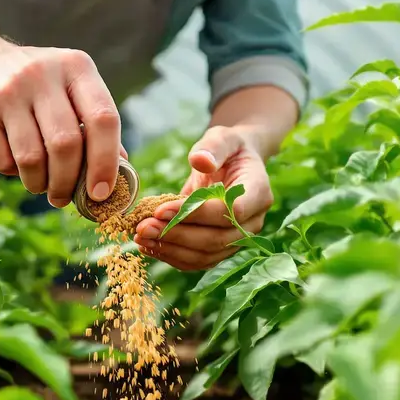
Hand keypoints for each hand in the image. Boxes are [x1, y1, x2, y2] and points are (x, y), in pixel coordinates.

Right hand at [0, 43, 122, 207]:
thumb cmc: (36, 86)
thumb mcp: (70, 88)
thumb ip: (96, 123)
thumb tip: (122, 170)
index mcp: (76, 67)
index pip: (103, 119)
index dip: (106, 162)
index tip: (102, 193)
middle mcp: (42, 74)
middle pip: (66, 144)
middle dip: (68, 182)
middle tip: (64, 198)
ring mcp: (8, 92)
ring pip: (32, 158)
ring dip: (40, 184)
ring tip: (41, 185)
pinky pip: (3, 161)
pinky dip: (13, 173)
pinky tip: (15, 164)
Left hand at [133, 126, 273, 270]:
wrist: (233, 165)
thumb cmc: (228, 149)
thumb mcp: (222, 138)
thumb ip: (213, 147)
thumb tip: (200, 160)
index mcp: (258, 192)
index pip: (230, 211)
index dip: (196, 213)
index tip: (161, 209)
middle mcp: (253, 222)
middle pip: (216, 239)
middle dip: (176, 235)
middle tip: (143, 227)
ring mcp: (238, 239)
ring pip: (205, 255)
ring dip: (170, 249)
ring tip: (141, 237)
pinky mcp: (222, 249)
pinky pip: (198, 260)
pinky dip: (172, 255)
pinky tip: (149, 245)